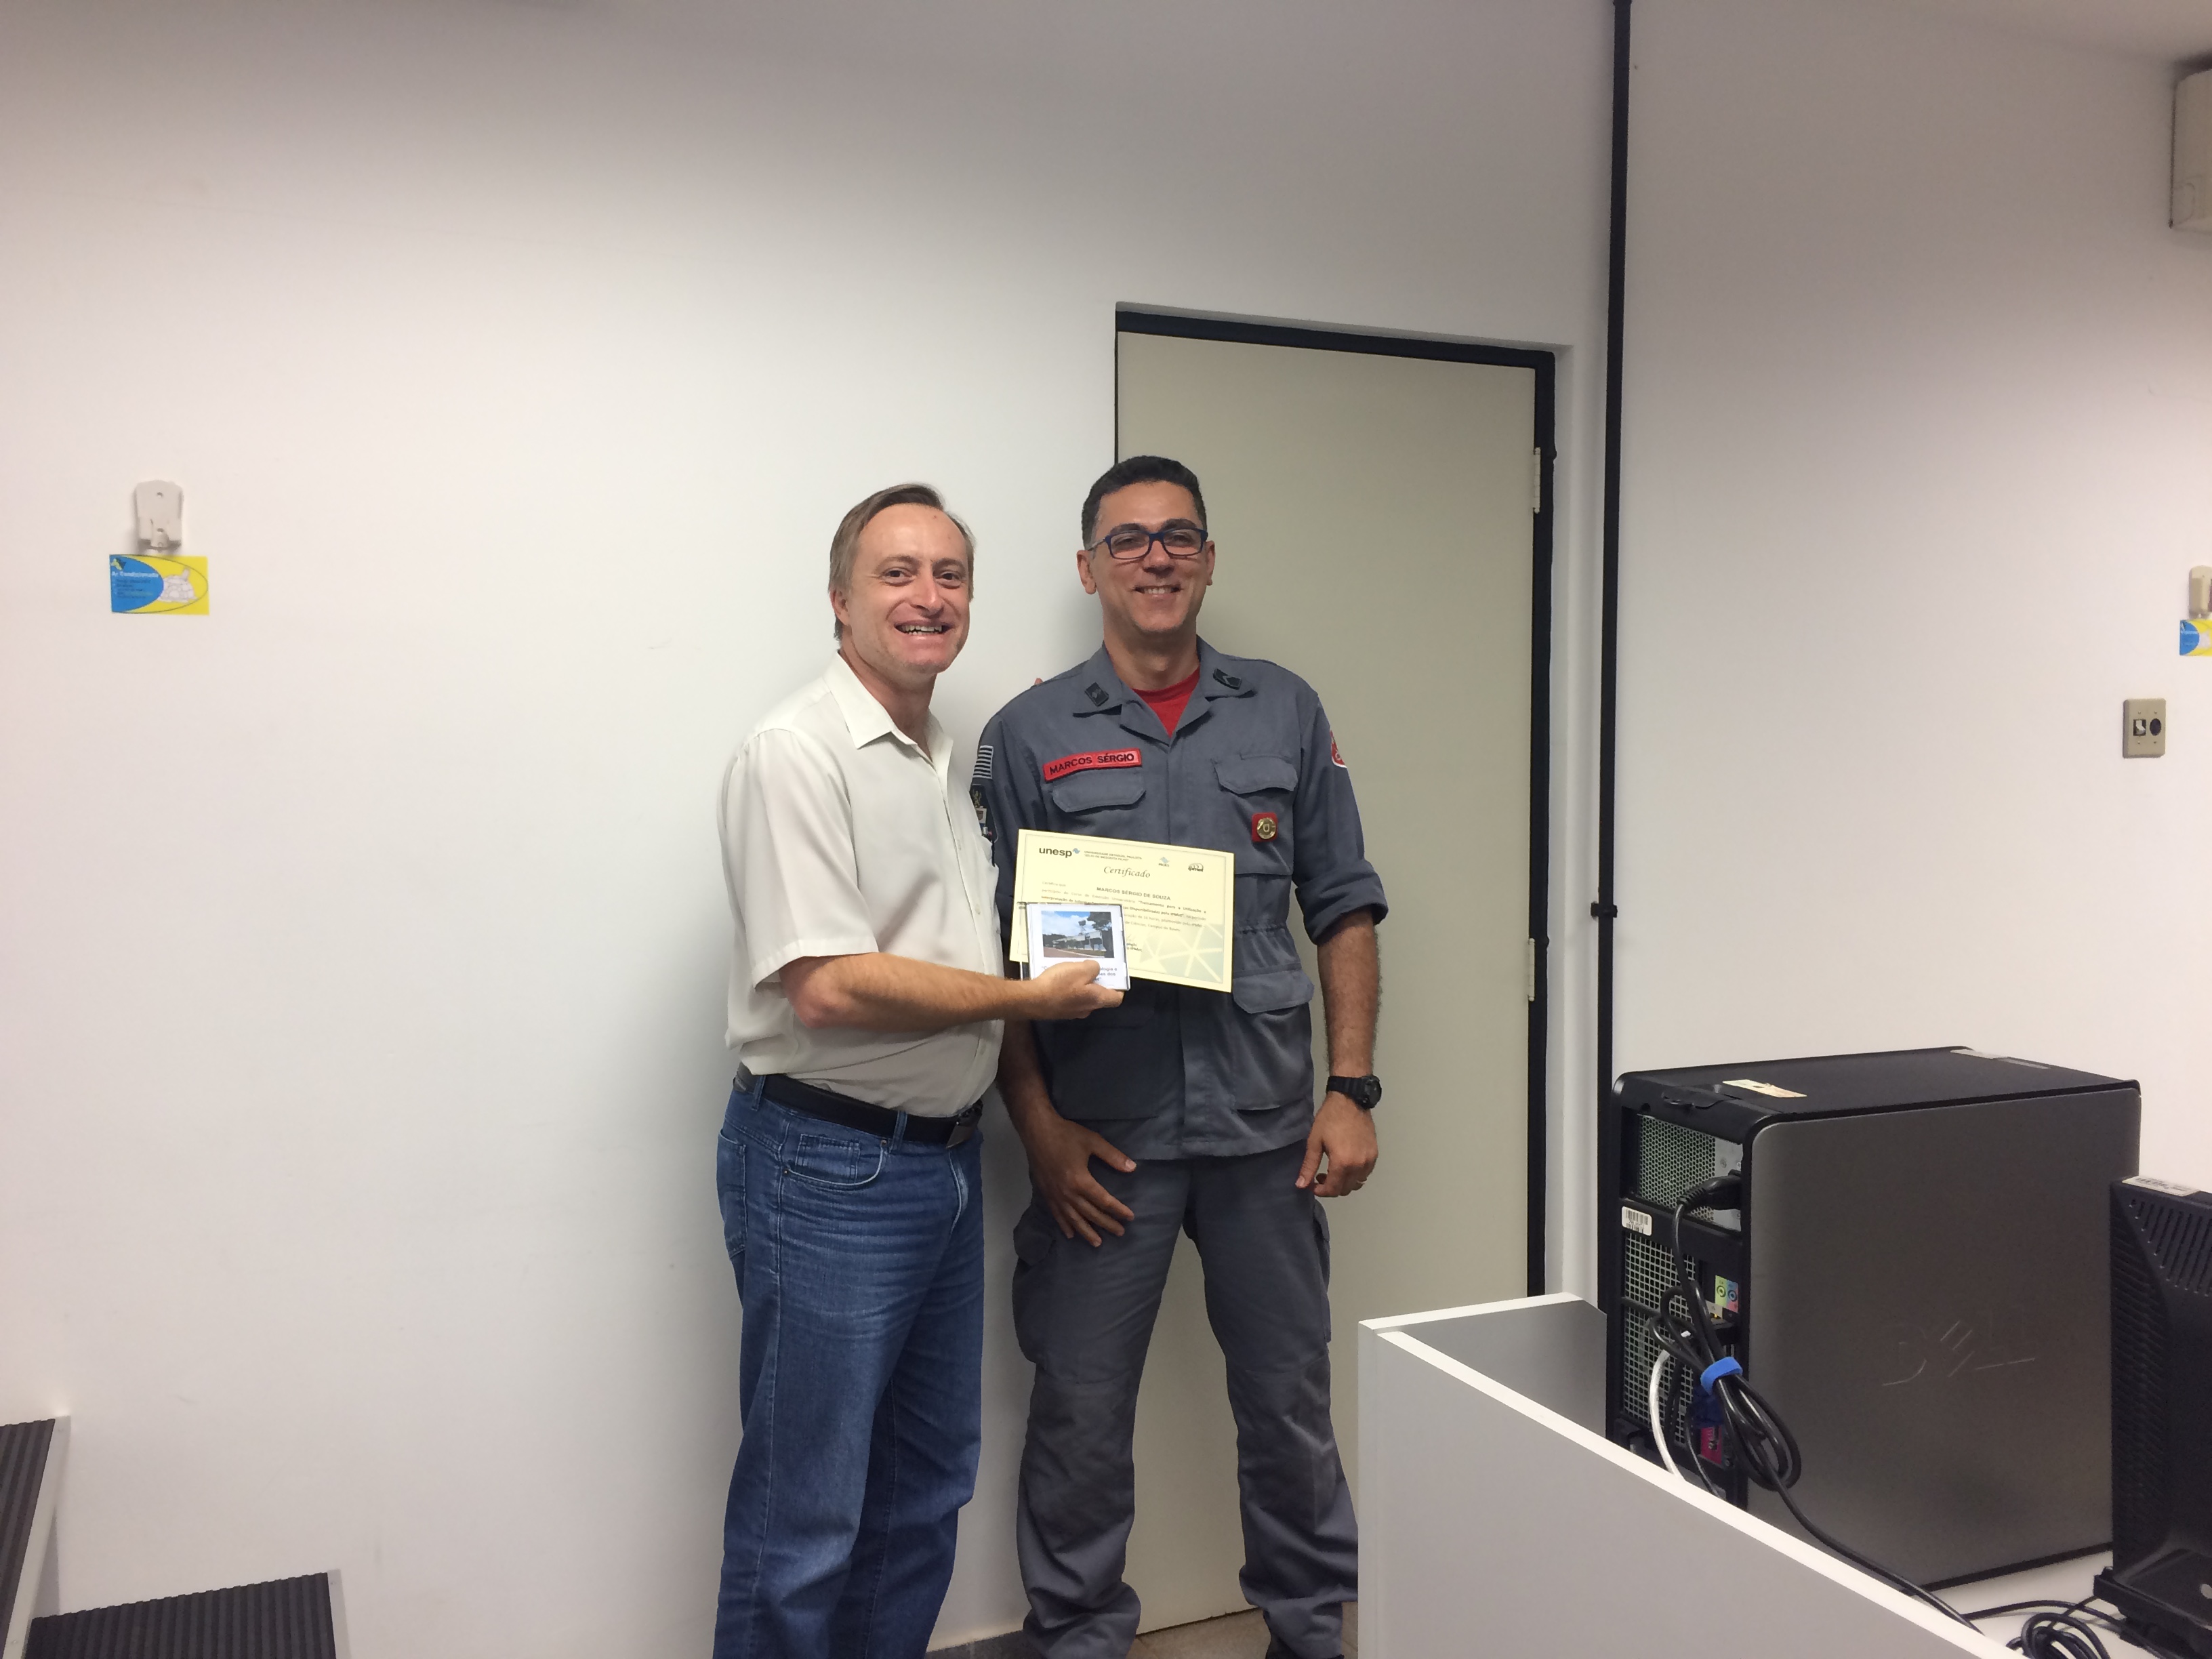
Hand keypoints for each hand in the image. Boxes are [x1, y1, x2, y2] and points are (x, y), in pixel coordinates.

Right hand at [1021, 1112, 1137, 1245]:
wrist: (1037, 1131)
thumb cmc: (1066, 1134)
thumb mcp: (1093, 1141)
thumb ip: (1113, 1156)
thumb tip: (1132, 1168)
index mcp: (1081, 1181)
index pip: (1104, 1201)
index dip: (1118, 1210)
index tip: (1130, 1217)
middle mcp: (1068, 1193)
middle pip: (1091, 1214)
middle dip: (1107, 1224)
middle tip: (1120, 1232)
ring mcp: (1055, 1196)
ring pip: (1074, 1219)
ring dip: (1087, 1232)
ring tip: (1098, 1243)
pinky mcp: (1046, 1194)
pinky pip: (1057, 1215)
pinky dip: (1065, 1226)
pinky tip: (1070, 1234)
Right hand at [1024, 959, 1123, 1020]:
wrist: (1033, 1000)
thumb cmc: (1060, 984)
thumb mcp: (1080, 969)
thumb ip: (1093, 968)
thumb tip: (1095, 969)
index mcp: (1096, 1000)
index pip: (1116, 999)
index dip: (1118, 988)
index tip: (1114, 976)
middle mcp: (1087, 1009)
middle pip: (1099, 997)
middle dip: (1097, 983)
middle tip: (1091, 969)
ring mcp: (1072, 1012)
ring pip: (1083, 997)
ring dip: (1081, 986)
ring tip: (1073, 971)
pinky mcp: (1059, 1011)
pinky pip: (1070, 999)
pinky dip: (1069, 990)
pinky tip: (1059, 980)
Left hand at [1296, 1091, 1377, 1195]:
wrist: (1350, 1101)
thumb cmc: (1330, 1119)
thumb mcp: (1314, 1142)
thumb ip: (1309, 1166)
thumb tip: (1301, 1185)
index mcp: (1342, 1163)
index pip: (1332, 1189)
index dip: (1320, 1191)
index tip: (1312, 1185)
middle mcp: (1359, 1166)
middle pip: (1345, 1189)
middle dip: (1331, 1188)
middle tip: (1320, 1176)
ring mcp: (1369, 1161)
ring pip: (1357, 1184)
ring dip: (1344, 1183)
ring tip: (1333, 1171)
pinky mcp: (1375, 1154)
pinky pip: (1365, 1174)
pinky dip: (1355, 1176)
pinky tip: (1346, 1165)